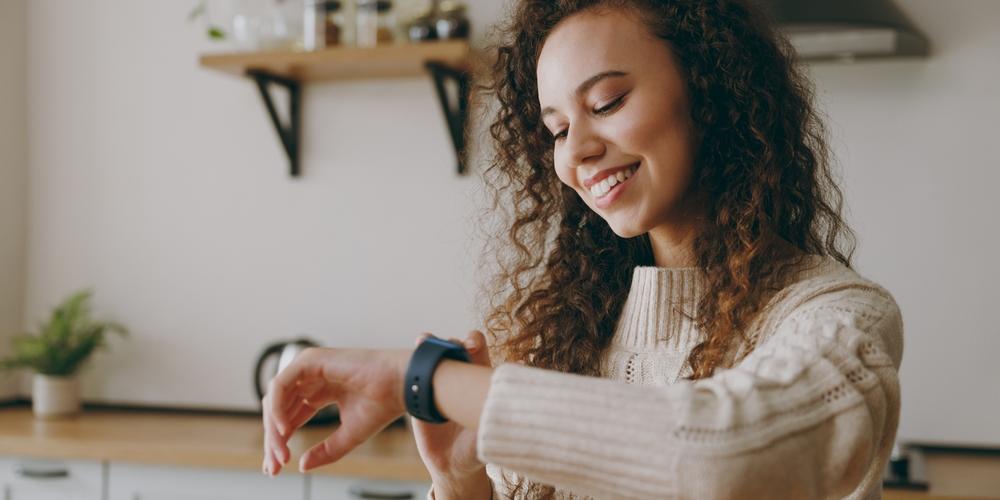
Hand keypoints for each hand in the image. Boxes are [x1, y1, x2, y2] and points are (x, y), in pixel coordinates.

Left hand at [261, 346, 411, 474]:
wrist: (401, 385)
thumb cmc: (383, 404)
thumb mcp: (349, 436)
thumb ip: (325, 451)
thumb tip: (302, 466)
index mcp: (320, 391)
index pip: (290, 417)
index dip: (281, 442)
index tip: (276, 468)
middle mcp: (312, 378)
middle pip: (279, 410)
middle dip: (274, 440)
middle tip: (275, 466)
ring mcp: (309, 367)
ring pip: (276, 399)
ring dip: (274, 429)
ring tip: (281, 453)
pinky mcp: (310, 360)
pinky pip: (281, 385)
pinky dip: (278, 408)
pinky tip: (284, 430)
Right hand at [410, 331, 491, 486]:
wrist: (449, 465)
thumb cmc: (474, 449)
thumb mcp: (482, 439)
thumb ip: (487, 425)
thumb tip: (500, 410)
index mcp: (477, 381)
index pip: (478, 352)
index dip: (475, 344)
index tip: (471, 347)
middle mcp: (458, 377)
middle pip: (454, 348)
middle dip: (451, 341)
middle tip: (449, 344)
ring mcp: (437, 383)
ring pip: (432, 356)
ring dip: (428, 343)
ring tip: (423, 341)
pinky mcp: (418, 394)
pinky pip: (413, 373)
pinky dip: (410, 363)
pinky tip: (408, 360)